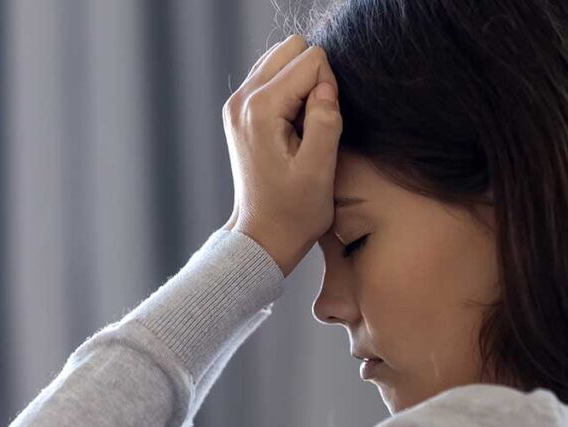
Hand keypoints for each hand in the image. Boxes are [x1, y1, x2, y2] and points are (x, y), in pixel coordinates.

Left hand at [222, 33, 341, 277]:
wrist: (263, 236)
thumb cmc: (293, 211)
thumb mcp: (320, 171)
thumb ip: (326, 120)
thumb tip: (327, 87)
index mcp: (260, 110)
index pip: (310, 61)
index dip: (329, 91)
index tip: (322, 129)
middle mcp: (242, 99)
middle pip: (292, 49)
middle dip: (314, 80)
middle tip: (312, 125)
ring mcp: (237, 103)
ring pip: (282, 59)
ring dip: (301, 86)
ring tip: (301, 129)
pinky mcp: (241, 110)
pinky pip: (272, 77)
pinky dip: (290, 94)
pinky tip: (291, 128)